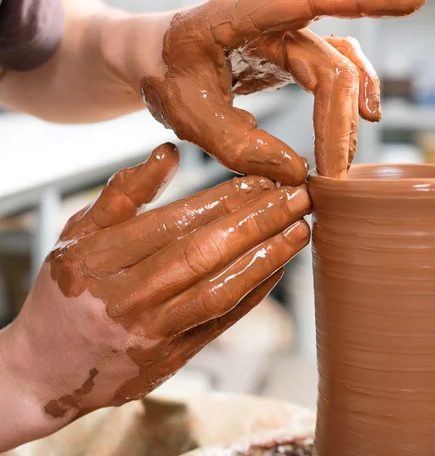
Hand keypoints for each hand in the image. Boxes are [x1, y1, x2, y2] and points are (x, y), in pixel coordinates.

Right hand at [0, 143, 309, 449]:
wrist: (45, 371)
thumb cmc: (63, 295)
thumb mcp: (77, 236)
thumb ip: (122, 194)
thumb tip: (169, 153)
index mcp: (99, 260)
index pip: (176, 222)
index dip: (225, 199)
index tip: (263, 179)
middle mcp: (126, 298)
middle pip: (204, 253)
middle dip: (259, 222)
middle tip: (299, 197)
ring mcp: (150, 334)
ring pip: (220, 289)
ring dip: (267, 257)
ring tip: (300, 229)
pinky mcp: (169, 360)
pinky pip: (220, 322)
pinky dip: (253, 293)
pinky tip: (278, 266)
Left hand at [134, 0, 425, 182]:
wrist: (150, 58)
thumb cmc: (162, 75)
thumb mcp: (188, 116)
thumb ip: (240, 147)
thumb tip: (298, 175)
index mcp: (237, 17)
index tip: (415, 2)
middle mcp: (269, 19)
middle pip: (328, 64)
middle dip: (338, 122)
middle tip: (334, 174)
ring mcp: (282, 34)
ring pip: (336, 67)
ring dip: (348, 112)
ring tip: (346, 157)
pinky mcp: (288, 53)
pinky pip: (330, 70)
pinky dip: (347, 97)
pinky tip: (358, 121)